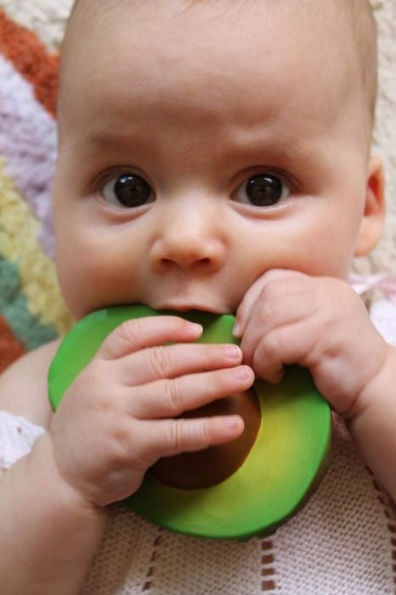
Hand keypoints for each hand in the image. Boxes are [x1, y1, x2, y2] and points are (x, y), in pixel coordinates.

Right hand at [49, 316, 253, 506]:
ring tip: (244, 379)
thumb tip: (181, 347)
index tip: (198, 329)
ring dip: (214, 384)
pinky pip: (177, 435)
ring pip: (174, 393)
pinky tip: (234, 426)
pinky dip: (208, 429)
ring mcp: (117, 415)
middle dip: (204, 356)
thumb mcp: (95, 386)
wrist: (60, 475)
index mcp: (99, 365)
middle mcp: (106, 384)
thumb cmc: (89, 425)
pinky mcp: (130, 446)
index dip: (167, 328)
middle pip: (162, 361)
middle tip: (237, 355)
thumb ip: (126, 367)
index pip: (132, 334)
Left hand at [234, 269, 388, 416]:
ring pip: (269, 317)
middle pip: (268, 294)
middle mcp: (328, 292)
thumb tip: (239, 323)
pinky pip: (277, 343)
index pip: (274, 278)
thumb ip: (288, 317)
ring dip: (253, 346)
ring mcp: (329, 312)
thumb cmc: (336, 368)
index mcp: (324, 286)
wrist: (375, 391)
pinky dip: (265, 362)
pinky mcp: (326, 337)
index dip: (249, 302)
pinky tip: (275, 376)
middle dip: (247, 325)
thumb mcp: (313, 330)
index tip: (242, 330)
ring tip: (256, 367)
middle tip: (244, 352)